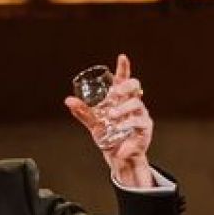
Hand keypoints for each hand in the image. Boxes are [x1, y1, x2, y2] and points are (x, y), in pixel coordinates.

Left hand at [64, 53, 153, 187]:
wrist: (117, 157)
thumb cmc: (108, 137)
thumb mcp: (93, 124)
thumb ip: (83, 112)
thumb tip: (68, 100)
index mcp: (121, 99)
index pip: (124, 80)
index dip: (124, 68)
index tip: (121, 57)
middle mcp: (132, 104)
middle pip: (134, 87)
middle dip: (125, 86)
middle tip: (115, 92)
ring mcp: (140, 114)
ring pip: (135, 104)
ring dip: (123, 109)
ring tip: (112, 117)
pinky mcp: (145, 128)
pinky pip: (138, 123)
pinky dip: (127, 127)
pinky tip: (118, 131)